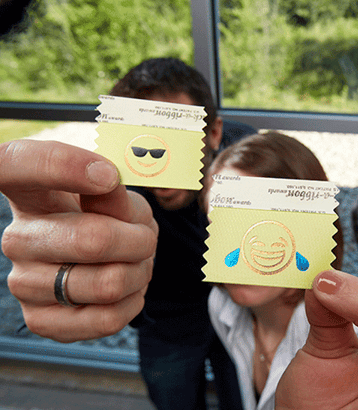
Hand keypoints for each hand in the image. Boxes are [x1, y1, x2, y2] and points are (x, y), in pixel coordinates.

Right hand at [1, 140, 157, 341]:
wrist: (103, 259)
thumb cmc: (106, 217)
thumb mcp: (117, 195)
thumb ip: (112, 190)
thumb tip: (106, 181)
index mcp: (29, 193)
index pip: (15, 164)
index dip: (61, 166)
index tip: (107, 175)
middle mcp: (17, 238)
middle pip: (94, 240)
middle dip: (139, 242)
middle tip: (144, 240)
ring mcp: (23, 282)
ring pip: (109, 285)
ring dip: (139, 274)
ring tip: (134, 264)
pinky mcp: (40, 320)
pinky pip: (106, 319)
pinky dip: (132, 302)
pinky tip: (125, 289)